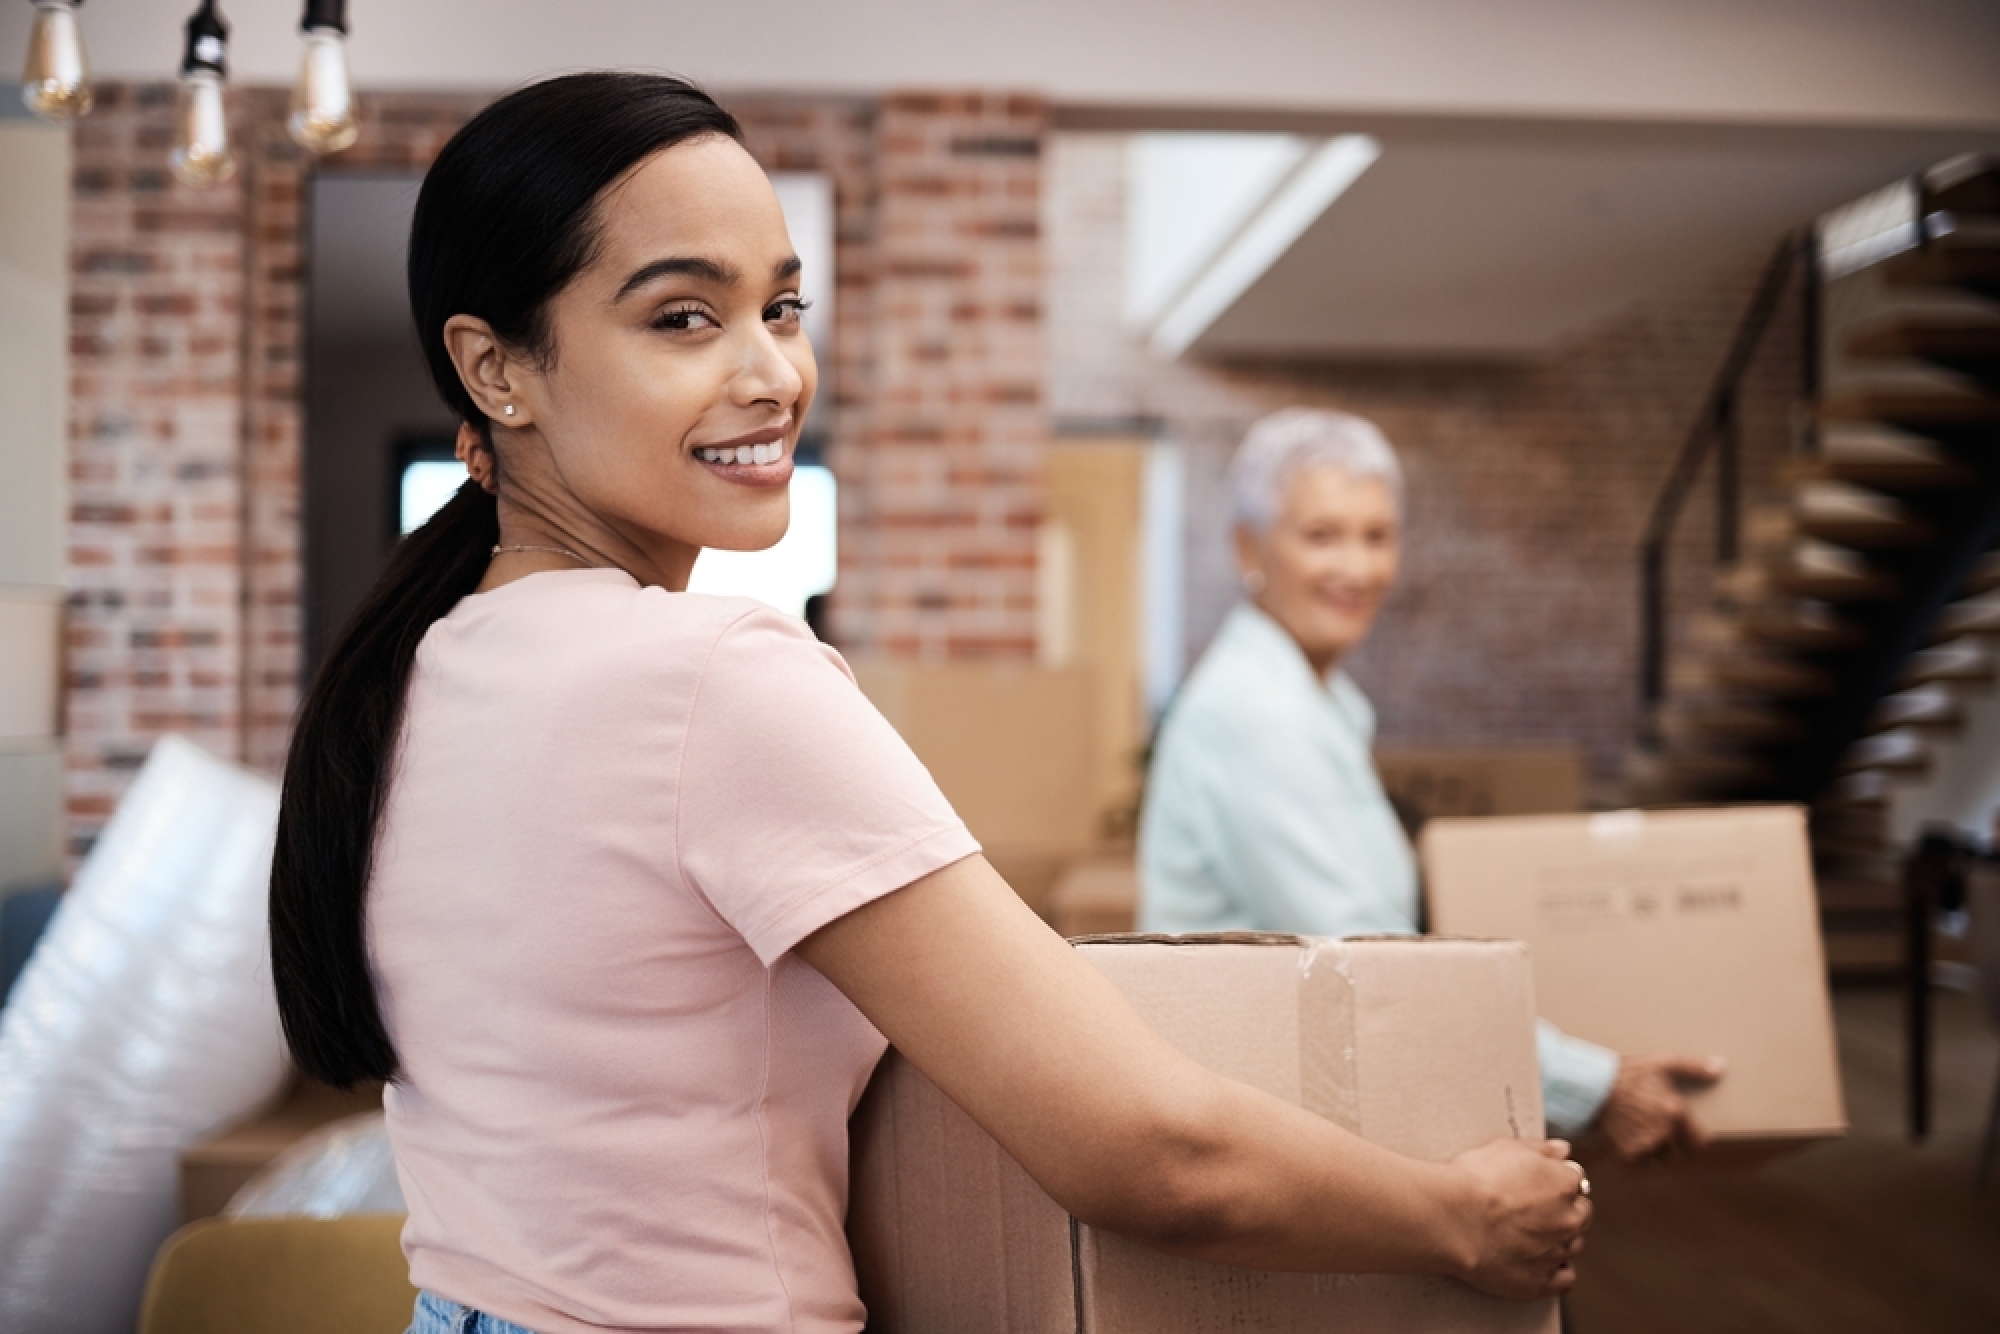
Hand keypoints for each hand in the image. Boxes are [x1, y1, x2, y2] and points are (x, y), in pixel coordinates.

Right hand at [1449, 1137, 1591, 1300]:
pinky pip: (1564, 1279)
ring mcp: (1557, 1253)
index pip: (1575, 1180)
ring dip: (1560, 1240)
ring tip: (1531, 1236)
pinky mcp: (1542, 1282)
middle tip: (1536, 1210)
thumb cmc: (1475, 1181)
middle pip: (1581, 1214)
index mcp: (1564, 1184)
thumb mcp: (1505, 1148)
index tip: (1541, 1184)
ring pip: (1573, 1246)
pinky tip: (1541, 1263)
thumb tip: (1562, 1150)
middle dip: (1564, 1210)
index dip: (1556, 1180)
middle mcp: (1569, 1219)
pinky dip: (1557, 1272)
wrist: (1454, 1219)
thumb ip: (1541, 1148)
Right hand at [1596, 1054, 1723, 1160]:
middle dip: (1676, 1147)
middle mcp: (1664, 1133)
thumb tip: (1721, 1067)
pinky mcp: (1628, 1154)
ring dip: (1658, 1153)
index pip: (1699, 1143)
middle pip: (1681, 1155)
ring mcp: (1645, 1146)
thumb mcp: (1661, 1063)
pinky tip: (1631, 1139)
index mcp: (1676, 1113)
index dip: (1693, 1140)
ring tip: (1646, 1135)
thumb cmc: (1628, 1072)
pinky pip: (1642, 1164)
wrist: (1590, 1087)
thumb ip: (1694, 1067)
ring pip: (1662, 1160)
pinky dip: (1639, 1156)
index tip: (1685, 1135)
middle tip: (1663, 1134)